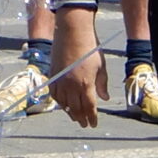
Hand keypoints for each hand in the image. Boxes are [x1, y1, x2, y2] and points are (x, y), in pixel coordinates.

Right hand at [51, 10, 102, 127]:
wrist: (72, 32)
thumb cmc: (90, 48)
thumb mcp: (101, 67)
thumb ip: (102, 85)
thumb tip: (104, 98)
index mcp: (86, 84)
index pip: (89, 107)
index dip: (92, 117)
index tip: (93, 124)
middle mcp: (71, 85)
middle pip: (76, 108)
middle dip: (81, 118)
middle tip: (84, 124)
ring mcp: (60, 80)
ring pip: (63, 103)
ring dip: (69, 111)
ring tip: (74, 117)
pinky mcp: (52, 74)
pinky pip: (54, 93)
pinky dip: (58, 101)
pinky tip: (62, 104)